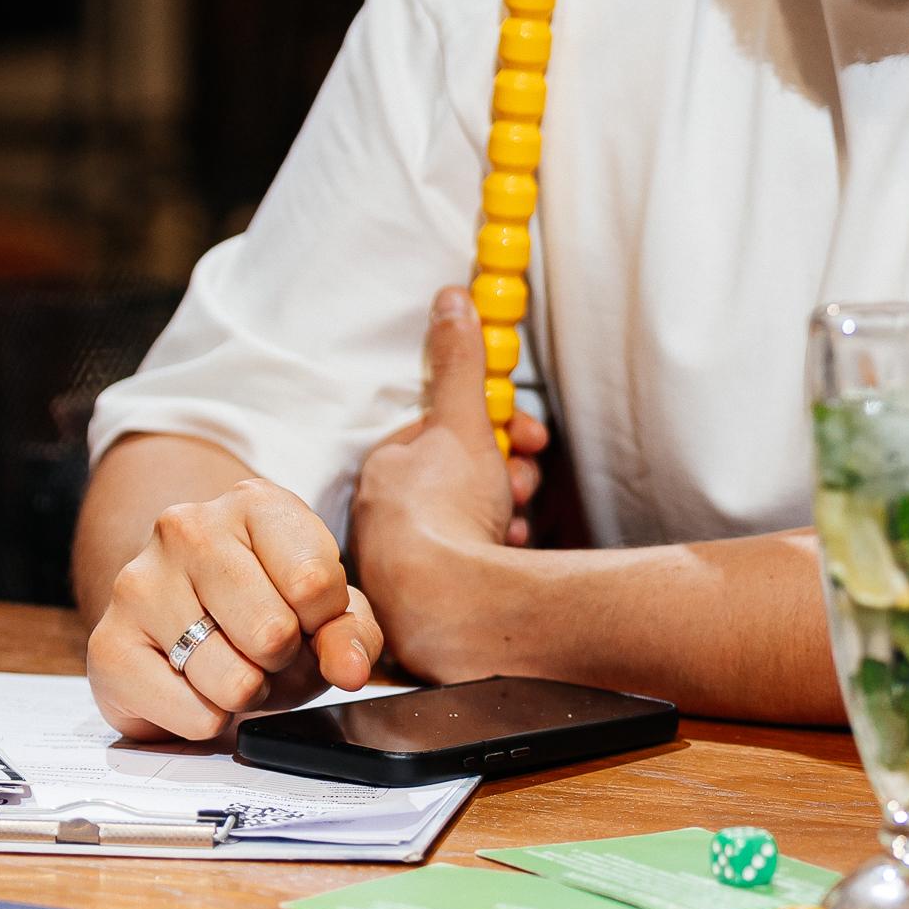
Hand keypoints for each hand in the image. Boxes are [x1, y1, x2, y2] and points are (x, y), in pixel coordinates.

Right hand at [86, 480, 381, 741]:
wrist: (180, 620)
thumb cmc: (265, 606)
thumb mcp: (325, 610)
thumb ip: (351, 633)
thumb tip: (350, 669)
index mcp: (253, 504)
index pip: (315, 582)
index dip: (324, 622)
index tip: (307, 616)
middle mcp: (186, 529)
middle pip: (273, 632)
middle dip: (283, 659)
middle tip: (266, 649)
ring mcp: (139, 584)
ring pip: (235, 680)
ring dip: (249, 692)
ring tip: (233, 665)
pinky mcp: (107, 646)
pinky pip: (194, 716)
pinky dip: (211, 719)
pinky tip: (196, 688)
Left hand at [351, 287, 547, 677]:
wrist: (447, 607)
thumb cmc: (445, 514)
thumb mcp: (464, 421)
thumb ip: (461, 362)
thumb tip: (452, 301)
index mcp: (384, 473)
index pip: (443, 437)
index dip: (494, 430)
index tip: (528, 436)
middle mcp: (381, 520)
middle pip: (458, 481)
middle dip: (503, 475)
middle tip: (525, 481)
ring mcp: (398, 567)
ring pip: (466, 525)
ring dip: (504, 513)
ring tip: (517, 521)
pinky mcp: (420, 606)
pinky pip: (467, 569)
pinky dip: (496, 557)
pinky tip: (510, 555)